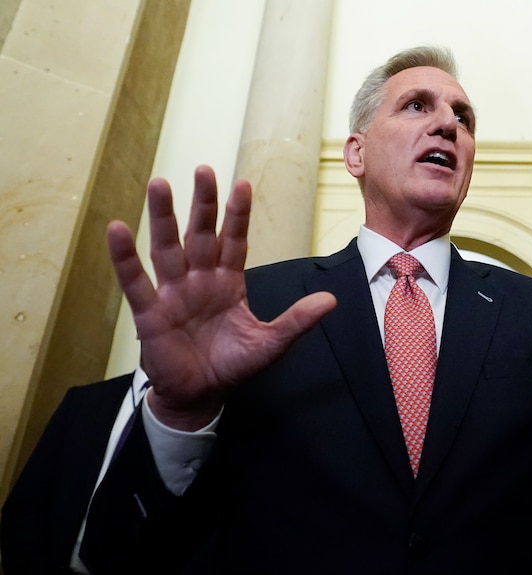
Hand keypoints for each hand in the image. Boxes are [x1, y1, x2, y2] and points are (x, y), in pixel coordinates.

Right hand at [108, 166, 335, 429]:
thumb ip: (297, 321)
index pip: (234, 241)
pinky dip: (125, 257)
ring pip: (167, 247)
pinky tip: (117, 229)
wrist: (201, 395)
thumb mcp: (271, 343)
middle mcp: (199, 279)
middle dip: (202, 203)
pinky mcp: (150, 312)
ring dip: (162, 217)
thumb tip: (331, 301)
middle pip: (200, 234)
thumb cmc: (232, 365)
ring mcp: (173, 293)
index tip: (243, 184)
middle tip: (203, 169)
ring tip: (159, 183)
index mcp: (228, 282)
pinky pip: (135, 281)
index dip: (237, 215)